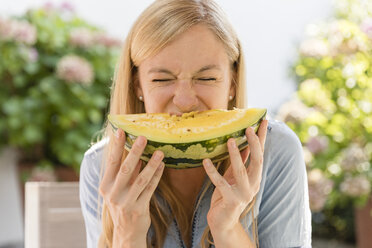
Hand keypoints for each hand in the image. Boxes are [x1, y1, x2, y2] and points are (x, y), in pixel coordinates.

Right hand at [98, 128, 164, 246]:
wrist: (126, 233)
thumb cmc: (123, 205)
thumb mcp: (118, 189)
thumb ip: (126, 173)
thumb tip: (136, 153)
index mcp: (105, 186)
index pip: (111, 162)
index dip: (116, 146)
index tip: (121, 131)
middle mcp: (113, 194)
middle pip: (125, 168)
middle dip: (135, 151)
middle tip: (143, 137)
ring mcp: (125, 202)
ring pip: (141, 179)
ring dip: (151, 164)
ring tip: (160, 152)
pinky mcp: (139, 209)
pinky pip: (150, 189)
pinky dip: (157, 176)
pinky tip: (162, 166)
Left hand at [202, 120, 267, 232]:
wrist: (223, 222)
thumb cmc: (228, 196)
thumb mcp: (235, 177)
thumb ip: (241, 162)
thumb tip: (243, 142)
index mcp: (255, 177)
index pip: (261, 154)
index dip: (263, 138)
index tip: (264, 121)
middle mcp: (253, 185)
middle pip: (258, 161)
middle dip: (254, 144)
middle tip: (249, 128)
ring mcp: (243, 194)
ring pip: (241, 172)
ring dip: (235, 155)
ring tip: (229, 140)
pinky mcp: (230, 200)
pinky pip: (220, 183)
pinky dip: (212, 172)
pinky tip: (205, 161)